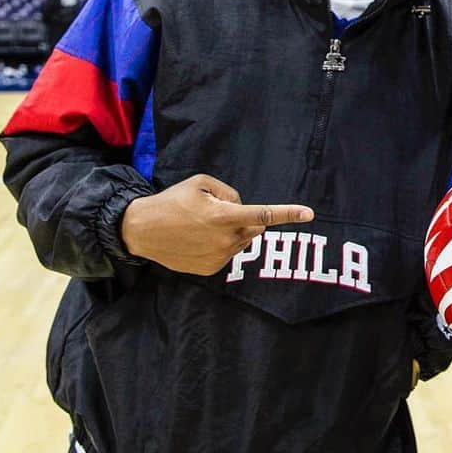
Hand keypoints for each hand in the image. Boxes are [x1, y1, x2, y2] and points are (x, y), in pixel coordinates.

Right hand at [121, 174, 313, 275]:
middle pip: (254, 228)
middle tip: (218, 212)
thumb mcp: (200, 183)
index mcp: (222, 216)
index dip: (288, 213)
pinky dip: (220, 245)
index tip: (309, 214)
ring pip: (242, 242)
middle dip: (245, 219)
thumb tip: (243, 207)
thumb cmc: (171, 201)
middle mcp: (224, 240)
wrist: (141, 230)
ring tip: (203, 226)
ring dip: (232, 233)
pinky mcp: (210, 269)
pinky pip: (228, 254)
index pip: (262, 215)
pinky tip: (198, 239)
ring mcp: (218, 258)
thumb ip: (229, 193)